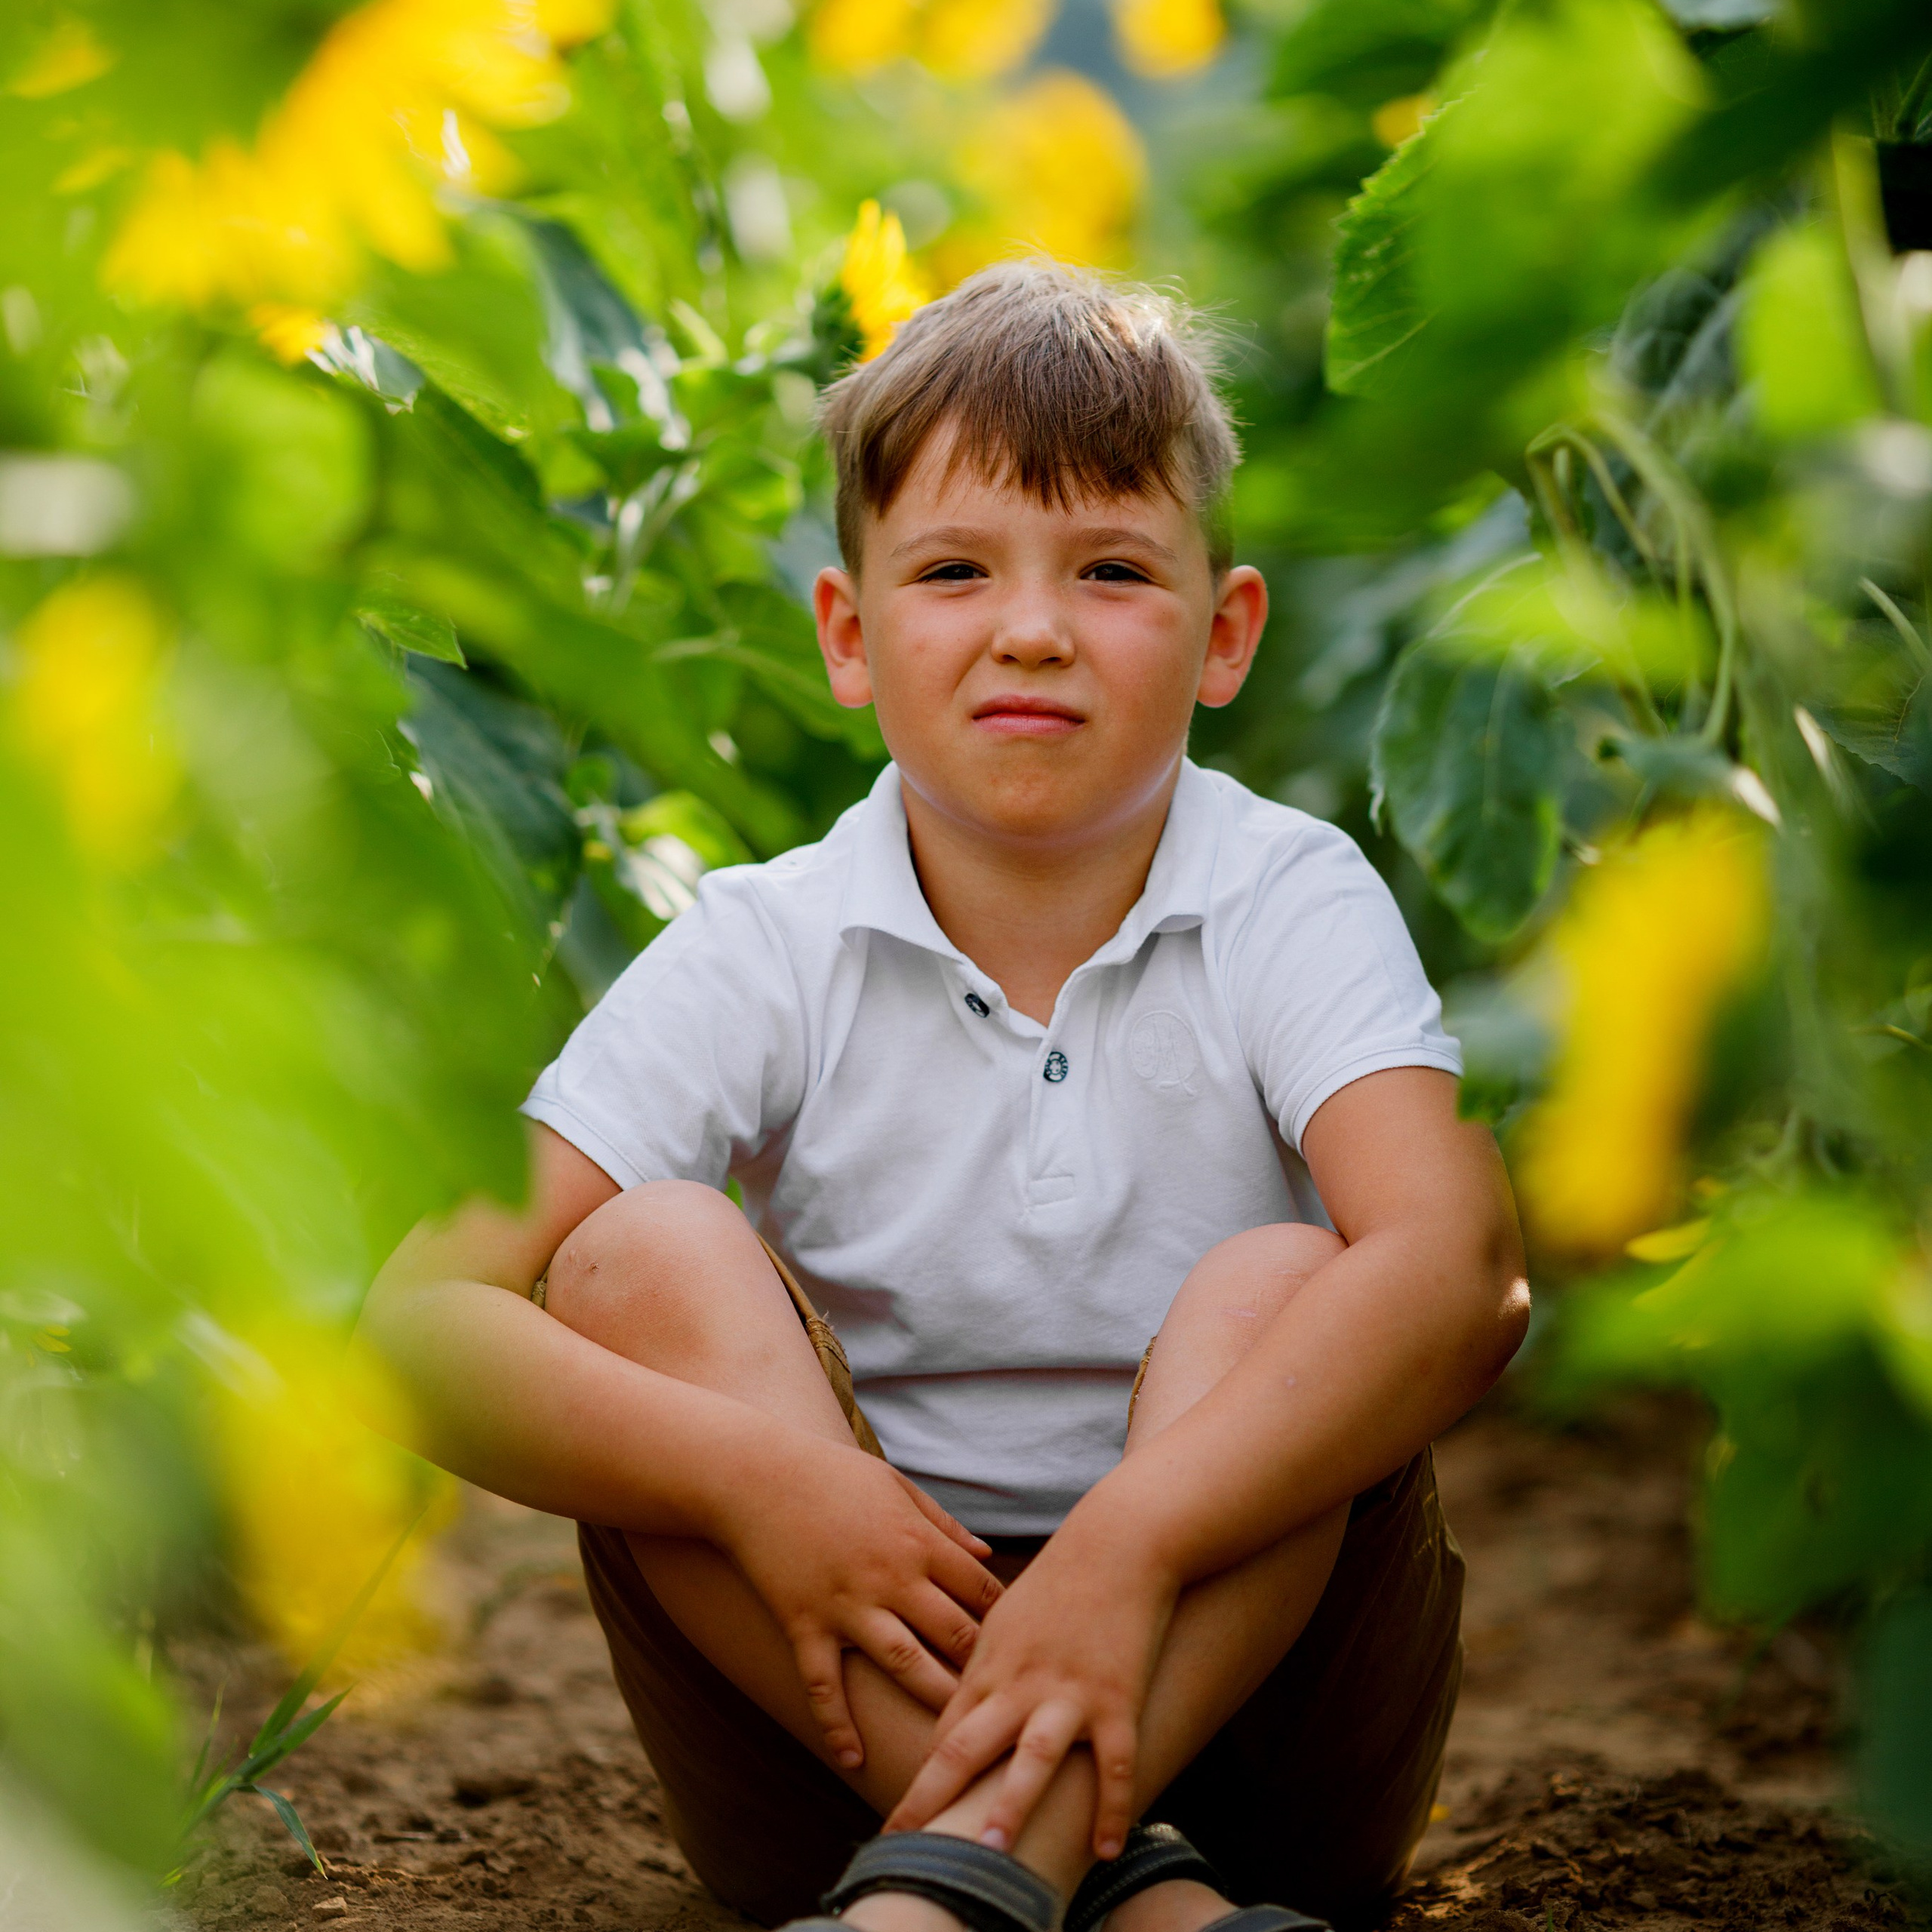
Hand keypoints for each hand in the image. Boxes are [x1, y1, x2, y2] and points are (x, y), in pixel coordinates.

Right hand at [716, 1431, 1002, 1768]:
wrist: (754, 1476)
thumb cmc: (832, 1475)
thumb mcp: (897, 1487)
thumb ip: (944, 1524)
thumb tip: (988, 1555)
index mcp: (918, 1541)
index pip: (981, 1590)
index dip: (1006, 1620)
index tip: (1021, 1645)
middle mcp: (890, 1577)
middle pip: (953, 1634)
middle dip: (983, 1667)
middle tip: (1007, 1701)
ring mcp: (846, 1605)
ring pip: (904, 1665)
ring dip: (934, 1699)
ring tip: (957, 1738)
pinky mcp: (804, 1624)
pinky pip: (824, 1684)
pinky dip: (837, 1724)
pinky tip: (853, 1759)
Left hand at [885, 1514, 1178, 1858]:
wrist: (1117, 1542)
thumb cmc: (1059, 1579)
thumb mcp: (1006, 1619)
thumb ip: (982, 1668)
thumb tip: (961, 1712)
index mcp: (989, 1666)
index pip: (944, 1734)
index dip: (920, 1780)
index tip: (900, 1823)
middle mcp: (1021, 1684)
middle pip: (966, 1747)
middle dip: (932, 1799)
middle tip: (905, 1848)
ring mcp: (1069, 1691)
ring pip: (1034, 1756)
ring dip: (1012, 1804)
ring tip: (992, 1853)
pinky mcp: (1117, 1696)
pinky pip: (1115, 1762)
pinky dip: (1112, 1807)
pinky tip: (1106, 1850)